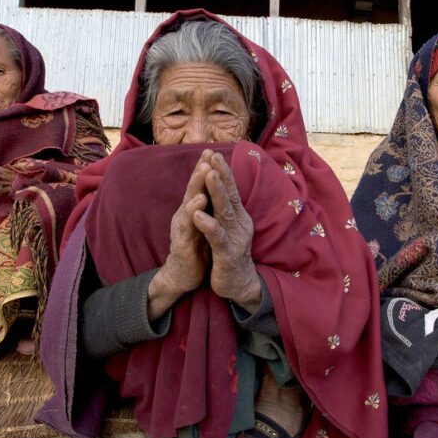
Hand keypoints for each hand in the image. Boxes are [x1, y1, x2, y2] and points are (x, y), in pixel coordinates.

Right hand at [147, 152, 210, 318]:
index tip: (212, 150)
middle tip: (207, 154)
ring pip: (189, 204)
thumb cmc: (195, 248)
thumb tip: (213, 188)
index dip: (205, 169)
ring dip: (196, 187)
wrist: (182, 276)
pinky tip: (198, 205)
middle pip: (193, 189)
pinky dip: (193, 215)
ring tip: (204, 172)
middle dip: (200, 171)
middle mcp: (185, 215)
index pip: (199, 187)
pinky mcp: (183, 244)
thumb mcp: (202, 223)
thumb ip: (205, 207)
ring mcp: (182, 229)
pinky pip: (189, 228)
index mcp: (192, 210)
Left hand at [192, 151, 261, 311]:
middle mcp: (239, 223)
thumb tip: (219, 187)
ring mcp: (234, 237)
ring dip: (217, 192)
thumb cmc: (229, 253)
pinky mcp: (227, 253)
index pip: (230, 190)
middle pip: (230, 194)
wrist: (239, 284)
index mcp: (237, 216)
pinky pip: (217, 237)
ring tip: (209, 175)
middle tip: (213, 156)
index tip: (213, 153)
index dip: (222, 172)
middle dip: (221, 174)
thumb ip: (224, 209)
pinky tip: (198, 214)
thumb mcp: (228, 227)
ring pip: (225, 211)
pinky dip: (208, 224)